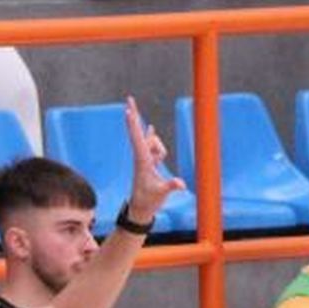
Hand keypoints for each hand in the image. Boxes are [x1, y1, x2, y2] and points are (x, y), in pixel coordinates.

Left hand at [123, 96, 184, 224]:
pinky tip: (150, 128)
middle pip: (138, 132)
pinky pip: (153, 145)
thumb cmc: (148, 201)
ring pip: (154, 142)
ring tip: (159, 165)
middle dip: (135, 115)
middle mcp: (141, 157)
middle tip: (128, 98)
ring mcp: (145, 158)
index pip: (138, 139)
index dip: (134, 125)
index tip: (128, 112)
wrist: (140, 209)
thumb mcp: (161, 194)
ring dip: (160, 149)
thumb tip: (180, 184)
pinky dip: (152, 137)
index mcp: (142, 161)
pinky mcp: (149, 162)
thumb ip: (170, 186)